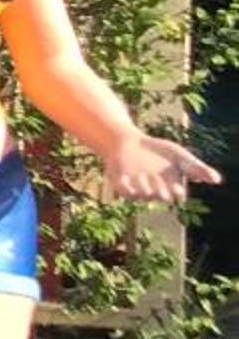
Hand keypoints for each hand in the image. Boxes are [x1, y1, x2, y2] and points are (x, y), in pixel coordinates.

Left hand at [100, 132, 222, 203]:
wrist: (129, 142)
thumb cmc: (158, 151)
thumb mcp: (179, 156)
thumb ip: (197, 168)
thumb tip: (217, 181)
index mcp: (171, 187)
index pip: (176, 194)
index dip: (176, 191)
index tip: (176, 186)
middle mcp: (155, 191)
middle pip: (160, 196)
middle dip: (160, 189)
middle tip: (158, 179)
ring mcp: (137, 189)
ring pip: (142, 195)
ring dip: (144, 187)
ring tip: (143, 176)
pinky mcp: (121, 185)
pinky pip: (124, 192)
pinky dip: (126, 188)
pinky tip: (127, 179)